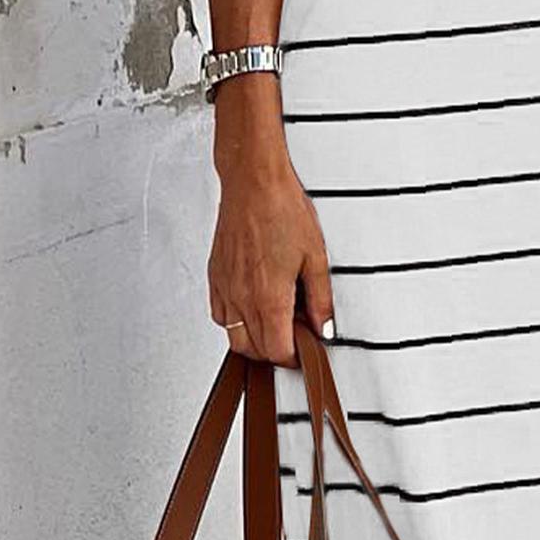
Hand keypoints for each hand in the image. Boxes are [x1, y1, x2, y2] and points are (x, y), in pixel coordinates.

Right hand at [207, 89, 332, 363]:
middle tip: (296, 335)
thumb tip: (324, 326)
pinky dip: (236, 322)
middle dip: (277, 351)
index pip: (278, 351)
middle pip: (255, 351)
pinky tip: (253, 306)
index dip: (295, 357)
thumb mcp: (316, 257)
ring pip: (234, 337)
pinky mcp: (215, 277)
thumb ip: (320, 299)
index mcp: (269, 298)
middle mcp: (242, 298)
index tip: (306, 349)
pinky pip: (220, 315)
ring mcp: (225, 288)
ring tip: (276, 321)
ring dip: (255, 339)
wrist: (252, 182)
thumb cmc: (282, 210)